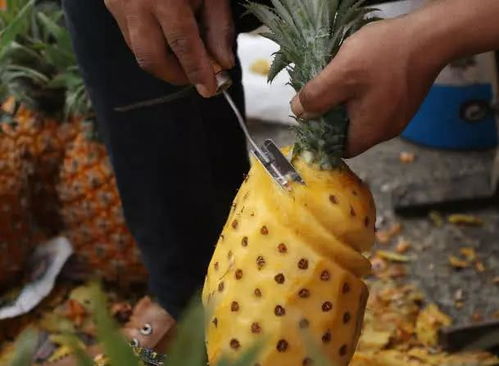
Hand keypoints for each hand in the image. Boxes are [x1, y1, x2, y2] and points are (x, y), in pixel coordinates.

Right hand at [104, 0, 234, 96]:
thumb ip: (218, 26)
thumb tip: (223, 63)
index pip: (183, 44)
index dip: (197, 71)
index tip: (210, 90)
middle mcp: (137, 3)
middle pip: (151, 58)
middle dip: (176, 75)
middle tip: (197, 76)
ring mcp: (118, 4)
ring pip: (138, 50)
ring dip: (164, 62)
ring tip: (185, 57)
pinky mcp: (111, 4)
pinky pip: (131, 36)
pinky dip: (153, 45)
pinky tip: (168, 38)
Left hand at [291, 17, 448, 156]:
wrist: (431, 36)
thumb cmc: (385, 56)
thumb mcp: (340, 74)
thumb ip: (315, 97)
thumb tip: (299, 112)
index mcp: (370, 132)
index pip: (338, 149)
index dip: (320, 136)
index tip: (310, 117)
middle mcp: (386, 131)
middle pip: (350, 133)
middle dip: (333, 117)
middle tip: (322, 94)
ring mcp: (399, 116)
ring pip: (363, 118)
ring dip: (348, 104)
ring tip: (339, 81)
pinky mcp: (405, 101)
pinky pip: (377, 106)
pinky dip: (363, 95)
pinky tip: (360, 76)